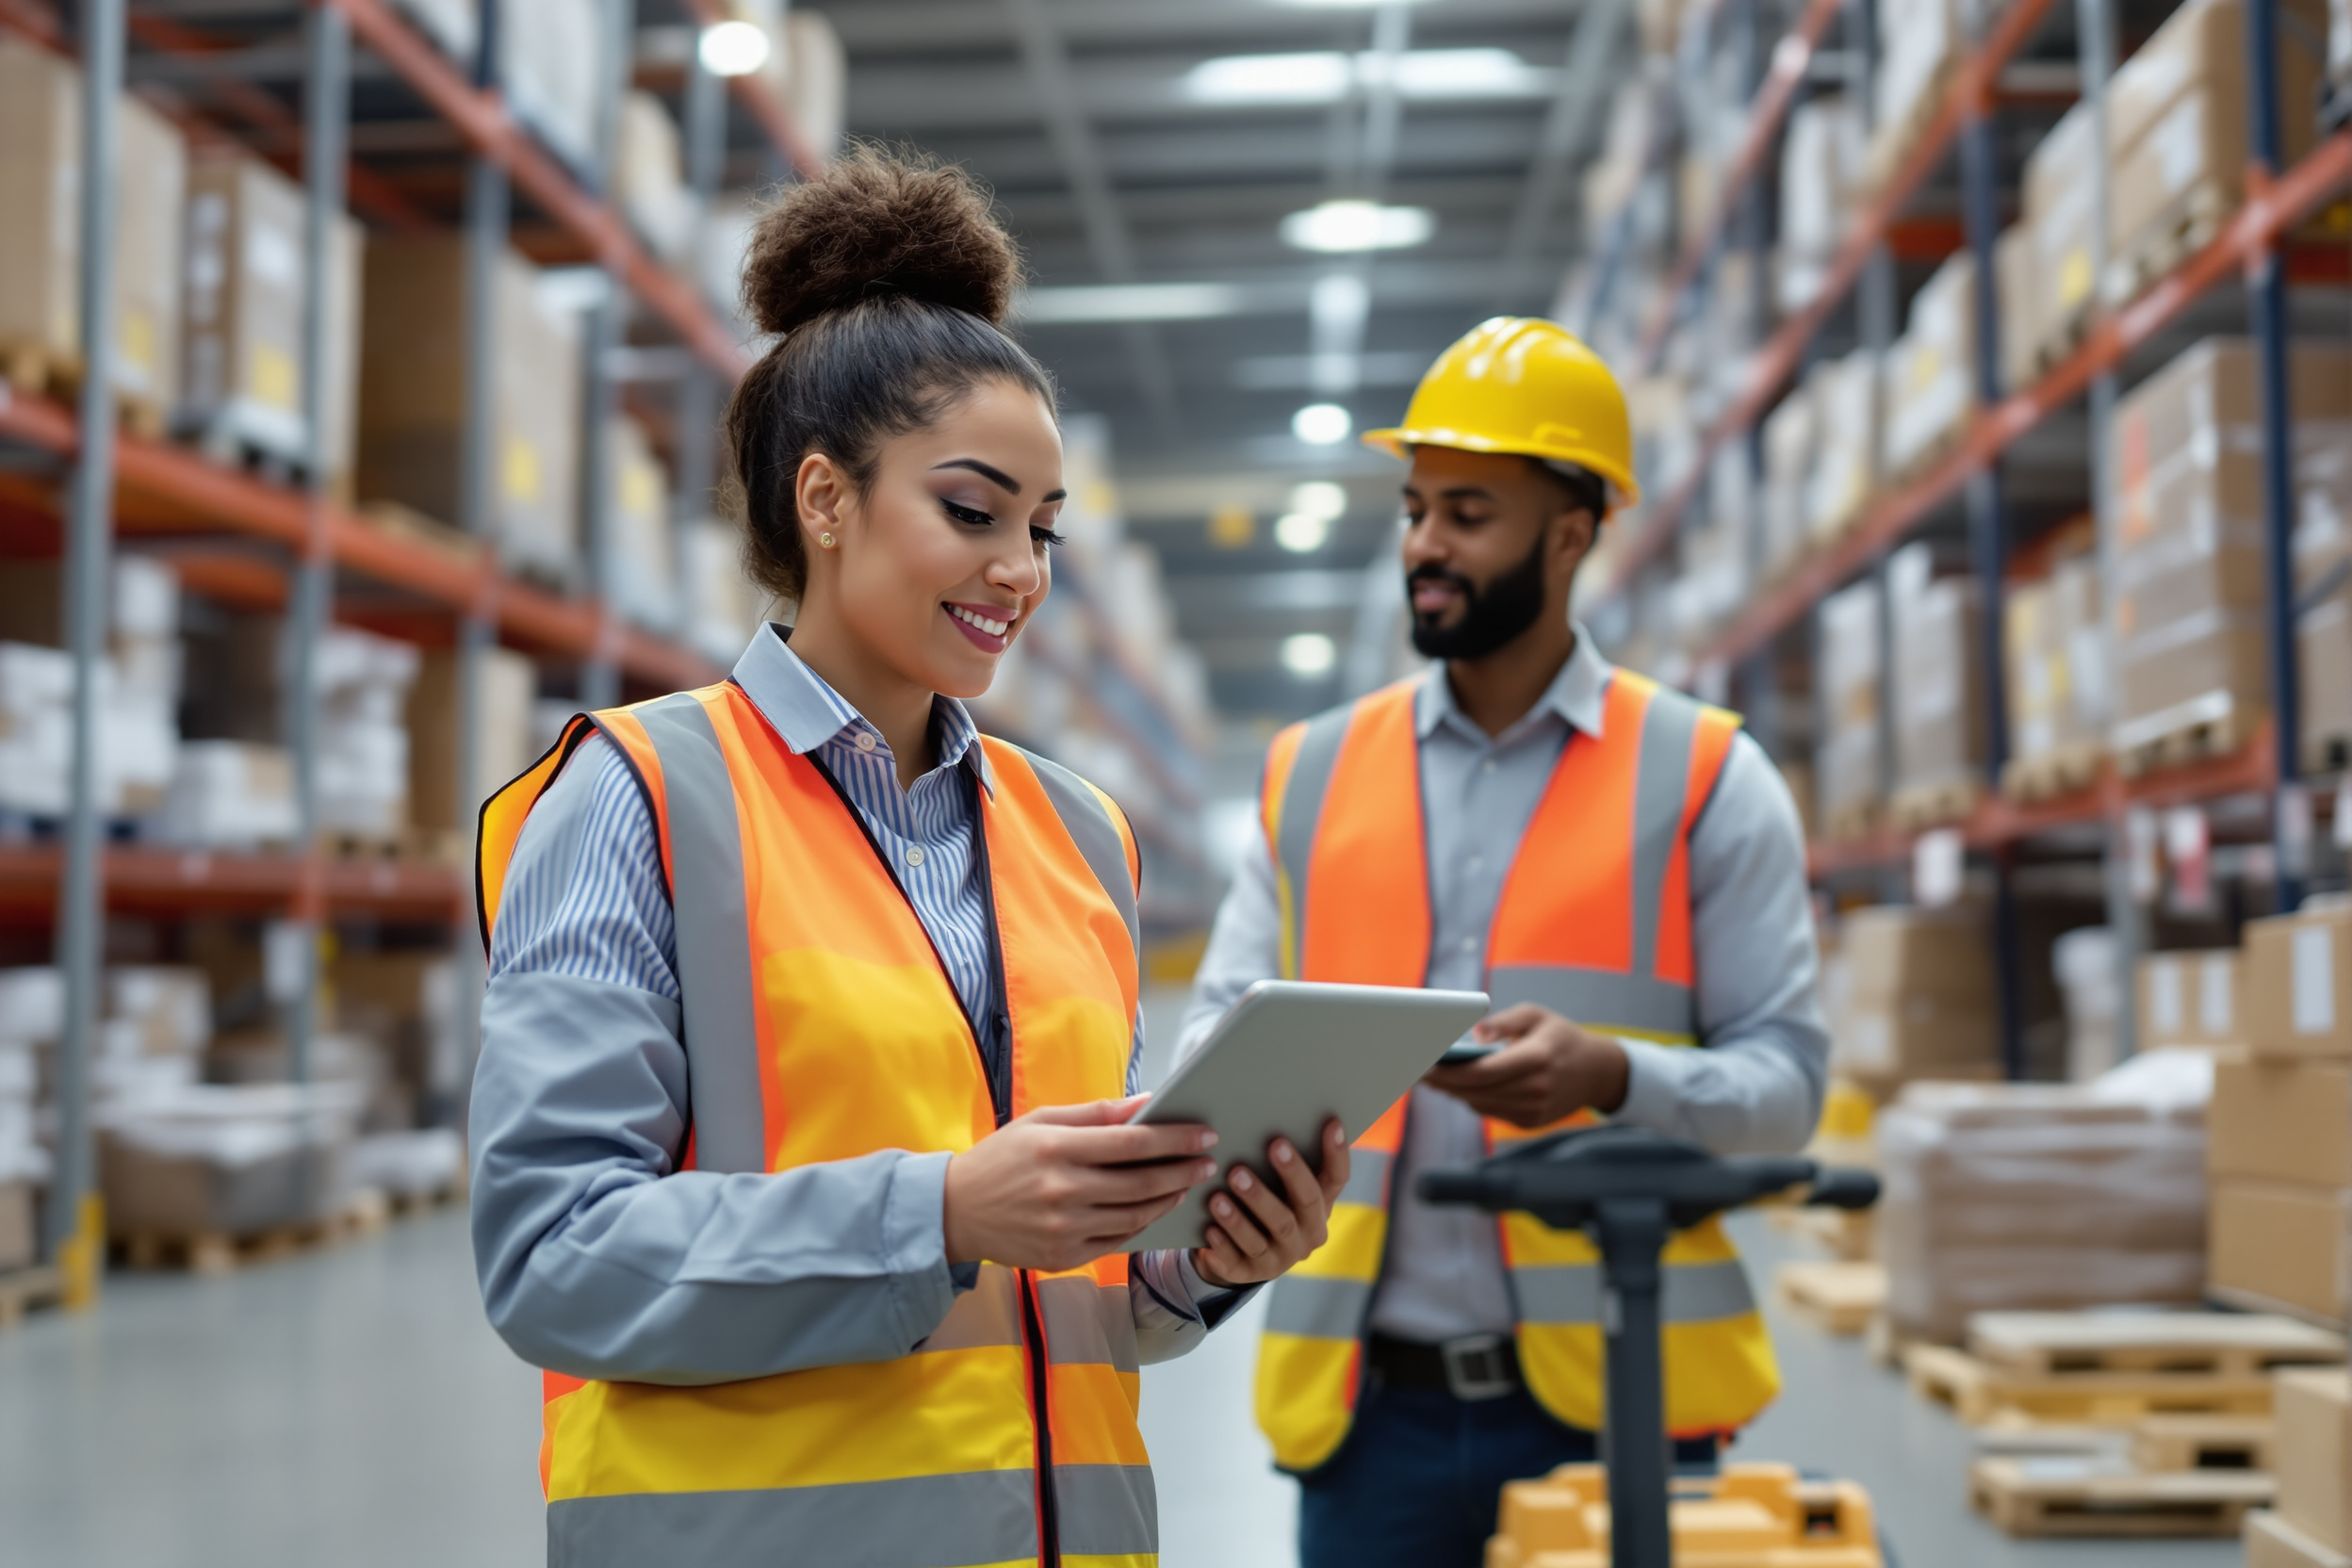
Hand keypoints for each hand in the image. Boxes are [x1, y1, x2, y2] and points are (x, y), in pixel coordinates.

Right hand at [943, 1097, 1217, 1272]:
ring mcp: (1063, 1229)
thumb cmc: (1002, 1158)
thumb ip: (1096, 1113)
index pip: (1132, 1142)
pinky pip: (1117, 1241)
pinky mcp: (1062, 1257)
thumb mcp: (1042, 1122)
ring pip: (1135, 1215)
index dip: (1175, 1139)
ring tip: (1186, 1184)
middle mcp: (1062, 1191)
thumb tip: (1148, 1102)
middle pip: (1141, 1183)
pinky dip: (1142, 1224)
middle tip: (1209, 1161)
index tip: (1205, 1134)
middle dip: (1183, 1171)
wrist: (955, 1212)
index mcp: (1057, 1148)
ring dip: (1169, 1199)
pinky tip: (1155, 1208)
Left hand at [1190, 1118, 1349, 1288]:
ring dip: (1242, 1214)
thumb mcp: (1278, 1186)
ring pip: (1266, 1235)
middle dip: (1290, 1174)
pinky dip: (1223, 1243)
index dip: (1337, 1152)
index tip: (1331, 1122)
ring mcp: (1281, 1258)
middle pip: (1304, 1204)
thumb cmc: (1263, 1202)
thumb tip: (1270, 1112)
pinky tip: (1209, 1227)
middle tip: (1271, 1145)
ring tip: (1219, 1193)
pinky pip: (1237, 1260)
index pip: (1337, 1179)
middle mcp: (1307, 1234)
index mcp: (1320, 1207)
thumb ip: (1281, 1163)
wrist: (1241, 1255)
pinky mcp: (1250, 1274)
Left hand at [1421, 1005, 1628, 1128]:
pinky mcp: (1530, 1122)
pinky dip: (1473, 1099)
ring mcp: (1534, 1110)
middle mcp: (1537, 1089)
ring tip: (1432, 1078)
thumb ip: (1504, 1021)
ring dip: (1455, 1092)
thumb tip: (1474, 1035)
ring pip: (1481, 1104)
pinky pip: (1492, 1112)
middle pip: (1477, 1091)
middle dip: (1444, 1083)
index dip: (1451, 1071)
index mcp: (1538, 1058)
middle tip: (1418, 1072)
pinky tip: (1457, 1087)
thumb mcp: (1537, 1015)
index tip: (1426, 1065)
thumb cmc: (1560, 1036)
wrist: (1597, 1072)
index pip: (1485, 1071)